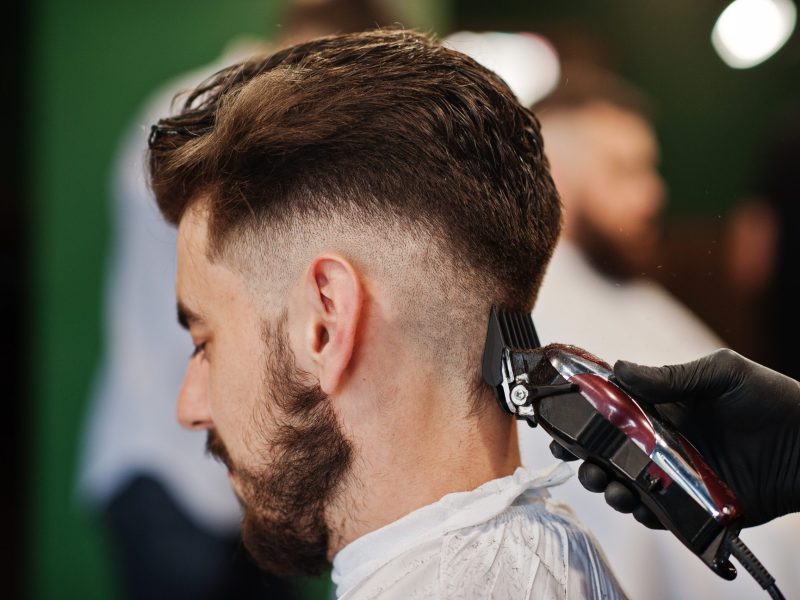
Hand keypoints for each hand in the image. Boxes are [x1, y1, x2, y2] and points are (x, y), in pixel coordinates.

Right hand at [550, 349, 799, 526]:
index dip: (582, 415)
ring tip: (608, 484)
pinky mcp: (697, 505)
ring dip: (608, 486)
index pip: (612, 410)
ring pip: (628, 483)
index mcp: (665, 408)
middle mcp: (664, 442)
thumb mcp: (722, 373)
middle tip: (575, 457)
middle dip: (584, 456)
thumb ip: (671, 375)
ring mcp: (678, 475)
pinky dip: (642, 511)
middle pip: (610, 451)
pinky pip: (660, 513)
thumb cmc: (773, 400)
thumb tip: (618, 369)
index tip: (557, 419)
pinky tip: (638, 504)